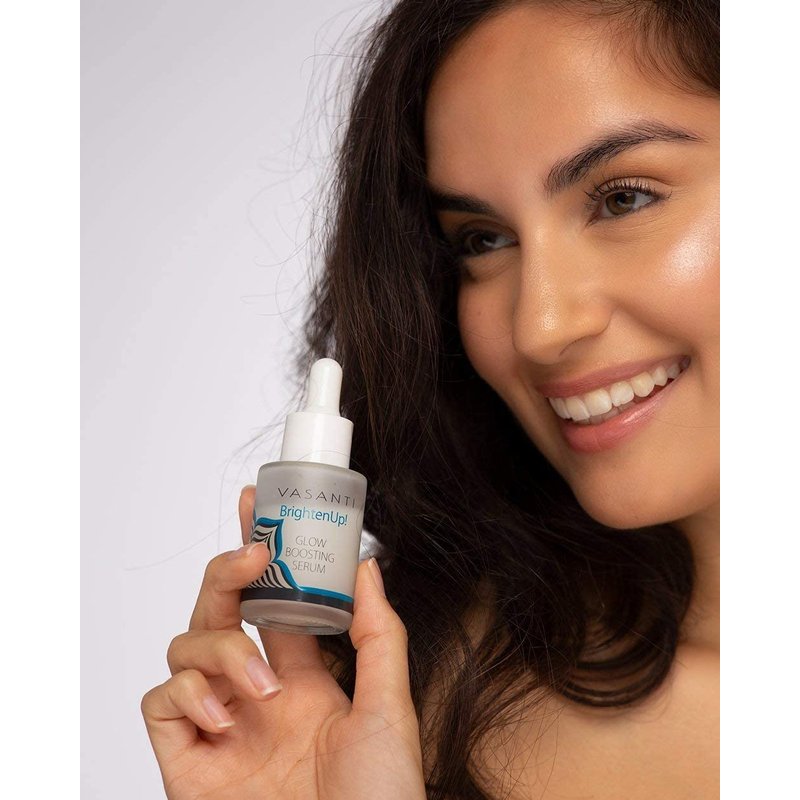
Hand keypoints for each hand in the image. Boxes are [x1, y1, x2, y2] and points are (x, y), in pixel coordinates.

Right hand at [141, 486, 426, 798]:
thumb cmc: (379, 798)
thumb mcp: (388, 706)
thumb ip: (377, 634)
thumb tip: (367, 564)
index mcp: (303, 677)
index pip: (271, 601)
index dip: (260, 554)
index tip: (256, 508)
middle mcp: (256, 694)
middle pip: (220, 610)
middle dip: (227, 573)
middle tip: (249, 553)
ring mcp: (219, 724)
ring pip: (186, 646)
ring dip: (221, 651)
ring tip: (262, 689)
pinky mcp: (187, 760)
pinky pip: (160, 701)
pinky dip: (187, 694)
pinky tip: (226, 718)